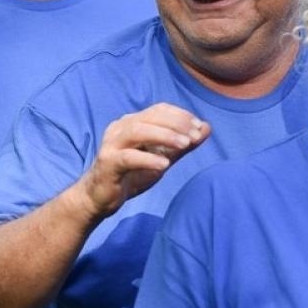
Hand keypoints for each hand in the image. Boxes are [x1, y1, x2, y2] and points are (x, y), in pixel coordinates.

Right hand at [73, 103, 210, 219]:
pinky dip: (148, 159)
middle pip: (150, 117)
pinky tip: (164, 165)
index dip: (181, 115)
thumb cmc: (131, 174)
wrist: (100, 197)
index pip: (159, 109)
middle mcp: (120, 128)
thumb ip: (182, 145)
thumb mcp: (161, 158)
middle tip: (195, 136)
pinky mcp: (107, 163)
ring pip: (138, 131)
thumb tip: (206, 128)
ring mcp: (112, 144)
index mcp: (132, 122)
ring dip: (164, 136)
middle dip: (176, 124)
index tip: (199, 128)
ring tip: (184, 145)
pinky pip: (128, 157)